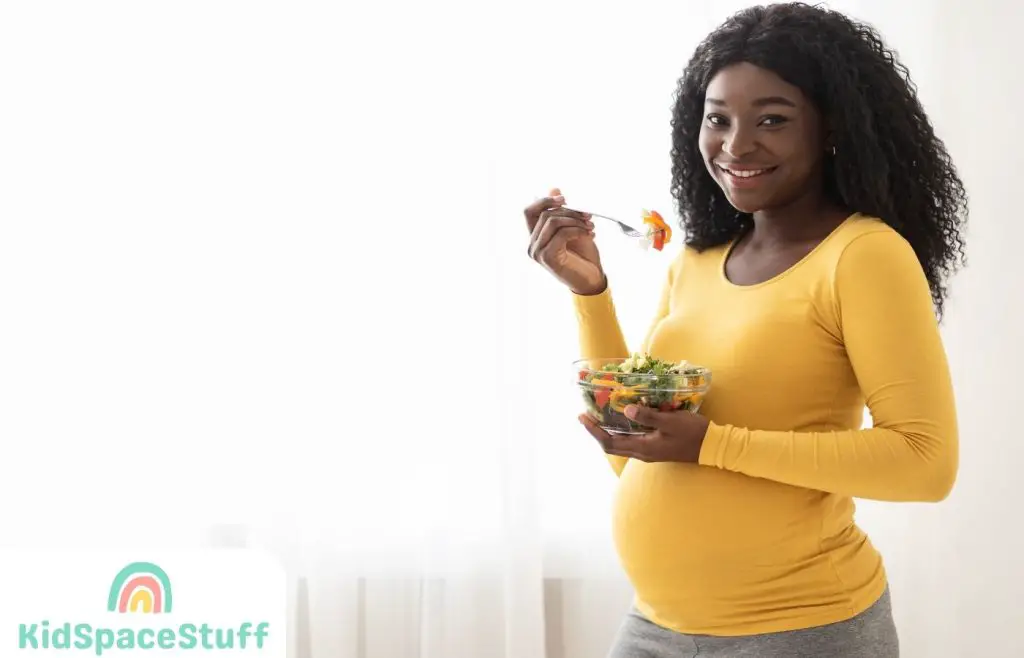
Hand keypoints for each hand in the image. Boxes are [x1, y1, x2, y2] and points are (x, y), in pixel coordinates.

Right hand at [524, 188, 606, 295]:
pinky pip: (561, 234)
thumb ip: (562, 211)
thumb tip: (554, 189)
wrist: (591, 279)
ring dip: (575, 220)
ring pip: (553, 222)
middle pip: (545, 214)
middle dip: (569, 211)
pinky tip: (590, 234)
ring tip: (590, 226)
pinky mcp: (547, 258)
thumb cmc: (583, 256)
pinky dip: (578, 230)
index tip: (564, 198)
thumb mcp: (574, 228)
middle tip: (588, 215)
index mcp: (535, 237)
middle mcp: (532, 245)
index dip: (544, 201)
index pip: (529, 211)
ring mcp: (537, 252)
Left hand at [578, 404, 710, 463]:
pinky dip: (621, 432)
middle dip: (596, 432)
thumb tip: (625, 411)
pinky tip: (623, 420)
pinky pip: (631, 441)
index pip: (609, 443)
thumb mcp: (670, 422)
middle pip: (611, 446)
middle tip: (586, 416)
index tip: (583, 417)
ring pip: (620, 444)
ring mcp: (648, 452)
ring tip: (600, 416)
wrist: (712, 446)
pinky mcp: (655, 448)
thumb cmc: (692, 433)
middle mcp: (642, 453)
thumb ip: (648, 417)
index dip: (594, 431)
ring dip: (607, 432)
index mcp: (642, 448)